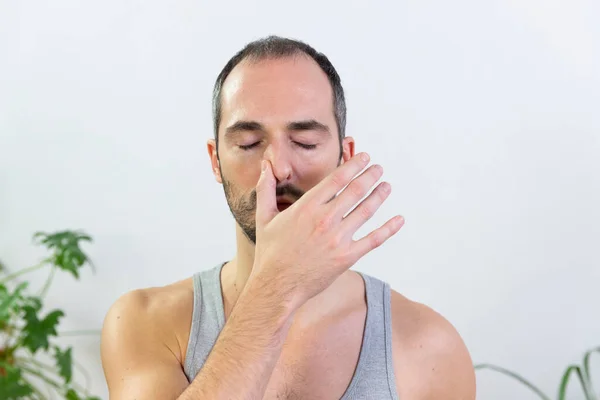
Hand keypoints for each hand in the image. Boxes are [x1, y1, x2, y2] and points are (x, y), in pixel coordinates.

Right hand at [249, 152, 404, 309]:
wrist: (277, 286)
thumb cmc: (270, 252)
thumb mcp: (264, 217)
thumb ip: (266, 189)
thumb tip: (265, 165)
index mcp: (307, 207)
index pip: (337, 179)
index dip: (354, 165)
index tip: (364, 157)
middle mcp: (325, 220)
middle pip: (356, 191)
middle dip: (370, 176)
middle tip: (379, 168)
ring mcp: (338, 239)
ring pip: (366, 211)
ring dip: (380, 196)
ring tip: (387, 186)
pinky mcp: (347, 257)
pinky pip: (373, 240)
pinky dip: (389, 229)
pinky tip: (399, 219)